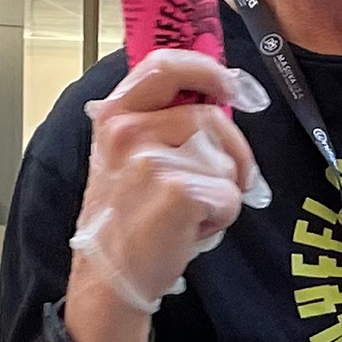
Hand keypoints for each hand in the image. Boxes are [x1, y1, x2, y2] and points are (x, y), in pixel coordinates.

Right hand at [69, 51, 269, 328]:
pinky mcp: (178, 191)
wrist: (108, 277)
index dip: (206, 69)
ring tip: (190, 211)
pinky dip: (222, 216)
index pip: (164, 64)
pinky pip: (230, 193)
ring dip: (223, 188)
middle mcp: (128, 130)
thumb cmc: (126, 217)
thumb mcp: (126, 156)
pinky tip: (191, 229)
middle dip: (232, 151)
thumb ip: (160, 120)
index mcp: (114, 114)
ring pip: (226, 158)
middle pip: (212, 116)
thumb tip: (220, 96)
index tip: (230, 86)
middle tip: (223, 180)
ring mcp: (151, 159)